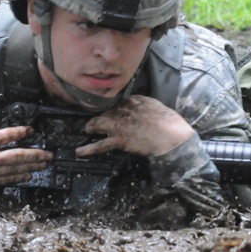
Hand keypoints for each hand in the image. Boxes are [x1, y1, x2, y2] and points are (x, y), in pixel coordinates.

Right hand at [0, 124, 51, 196]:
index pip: (7, 135)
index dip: (21, 132)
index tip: (31, 130)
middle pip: (18, 155)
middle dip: (36, 154)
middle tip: (49, 154)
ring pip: (16, 169)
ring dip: (32, 167)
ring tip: (43, 165)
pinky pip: (6, 180)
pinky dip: (18, 177)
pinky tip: (27, 176)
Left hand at [76, 95, 194, 157]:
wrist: (171, 136)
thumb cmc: (169, 123)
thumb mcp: (156, 107)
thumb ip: (145, 106)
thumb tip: (140, 109)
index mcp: (133, 100)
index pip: (119, 103)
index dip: (115, 110)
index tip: (115, 113)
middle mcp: (122, 110)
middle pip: (106, 112)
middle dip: (102, 117)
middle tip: (100, 122)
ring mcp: (119, 125)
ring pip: (98, 124)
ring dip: (91, 126)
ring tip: (87, 129)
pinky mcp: (119, 140)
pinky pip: (100, 145)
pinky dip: (88, 149)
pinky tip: (79, 151)